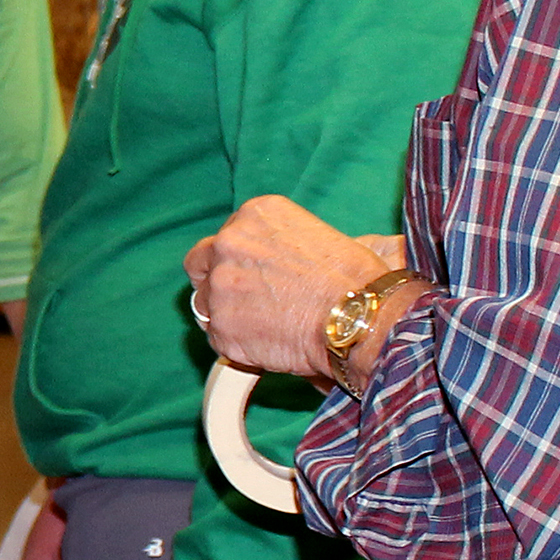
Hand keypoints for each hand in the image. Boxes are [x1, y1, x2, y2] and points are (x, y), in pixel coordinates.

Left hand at [185, 197, 412, 383]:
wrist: (359, 317)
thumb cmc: (355, 280)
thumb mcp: (319, 236)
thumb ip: (279, 245)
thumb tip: (274, 267)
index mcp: (255, 213)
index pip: (226, 236)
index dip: (237, 260)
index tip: (253, 275)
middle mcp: (228, 242)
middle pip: (200, 262)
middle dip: (215, 281)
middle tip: (241, 301)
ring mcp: (220, 284)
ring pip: (206, 304)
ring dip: (227, 316)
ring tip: (265, 328)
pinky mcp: (220, 325)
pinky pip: (219, 338)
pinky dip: (238, 346)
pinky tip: (270, 345)